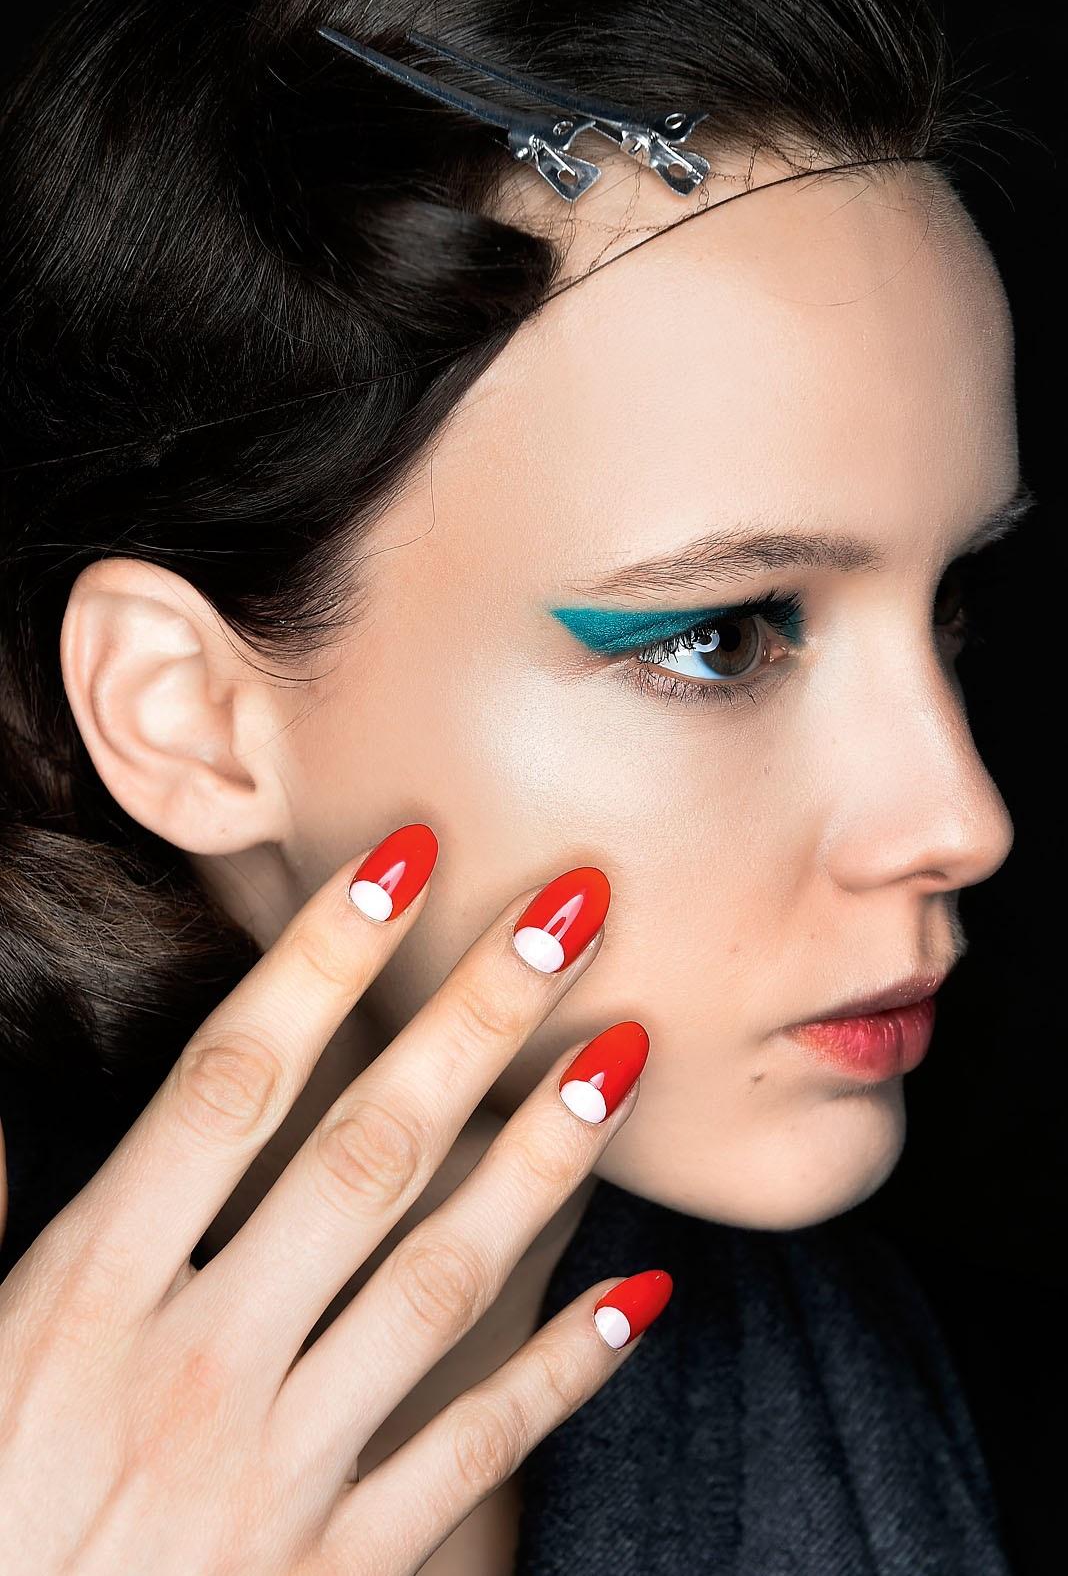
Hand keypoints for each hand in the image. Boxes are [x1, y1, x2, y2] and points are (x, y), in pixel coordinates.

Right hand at [0, 823, 668, 1573]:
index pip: (230, 1086)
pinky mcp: (335, 1573)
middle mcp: (196, 1367)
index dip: (322, 960)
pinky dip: (562, 1372)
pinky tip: (642, 1291)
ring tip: (625, 1052)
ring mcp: (276, 1475)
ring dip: (544, 1159)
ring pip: (440, 1283)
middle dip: (475, 1020)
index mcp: (85, 1299)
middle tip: (571, 909)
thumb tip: (3, 1111)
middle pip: (364, 1155)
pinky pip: (471, 1454)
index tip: (404, 859)